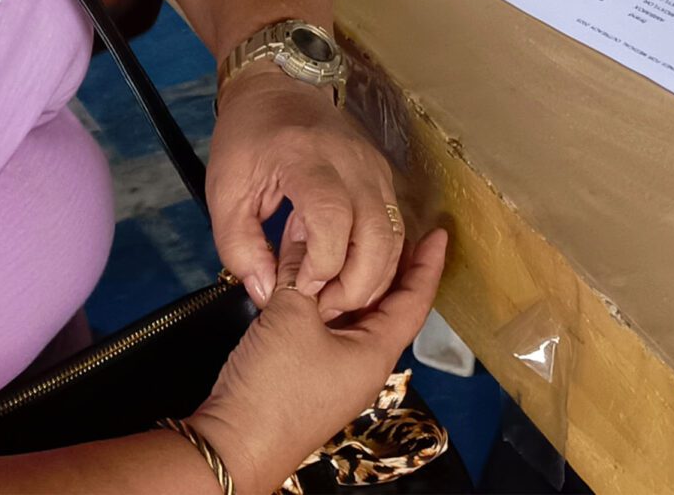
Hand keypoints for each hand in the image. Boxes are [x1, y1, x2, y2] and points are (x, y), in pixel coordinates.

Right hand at [192, 227, 446, 494]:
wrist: (235, 445)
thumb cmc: (275, 385)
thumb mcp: (289, 316)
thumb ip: (300, 273)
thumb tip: (301, 239)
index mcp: (376, 351)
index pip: (415, 300)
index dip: (427, 264)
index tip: (438, 234)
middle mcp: (365, 364)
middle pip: (389, 307)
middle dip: (390, 267)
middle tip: (389, 227)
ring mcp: (338, 373)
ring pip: (357, 317)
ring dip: (354, 282)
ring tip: (349, 244)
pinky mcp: (311, 377)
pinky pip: (332, 329)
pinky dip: (328, 300)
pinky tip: (312, 280)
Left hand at [205, 66, 402, 317]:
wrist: (278, 88)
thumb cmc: (247, 139)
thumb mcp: (225, 193)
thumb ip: (240, 248)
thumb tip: (268, 293)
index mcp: (306, 159)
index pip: (333, 217)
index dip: (321, 263)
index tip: (298, 285)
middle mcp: (352, 162)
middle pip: (379, 235)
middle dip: (356, 284)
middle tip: (322, 304)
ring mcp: (374, 167)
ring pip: (396, 236)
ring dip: (373, 277)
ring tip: (335, 295)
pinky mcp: (384, 176)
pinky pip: (395, 228)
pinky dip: (381, 261)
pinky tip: (351, 274)